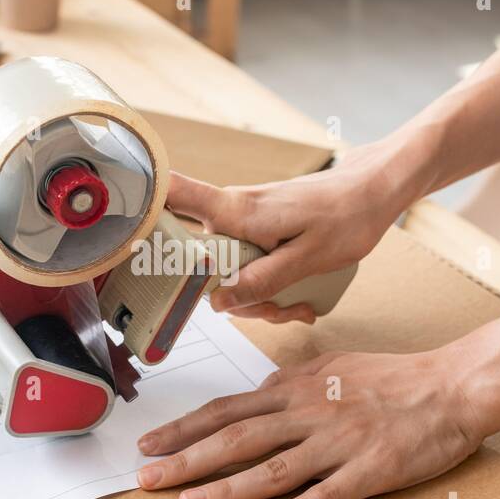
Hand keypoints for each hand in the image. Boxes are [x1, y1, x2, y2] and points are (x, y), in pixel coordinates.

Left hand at [135, 349, 485, 498]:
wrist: (454, 386)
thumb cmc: (395, 378)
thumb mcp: (335, 366)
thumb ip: (293, 381)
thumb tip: (259, 394)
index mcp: (298, 390)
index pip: (227, 409)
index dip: (184, 428)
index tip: (149, 442)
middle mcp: (310, 413)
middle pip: (235, 438)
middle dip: (184, 459)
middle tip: (145, 479)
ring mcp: (338, 442)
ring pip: (270, 468)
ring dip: (225, 487)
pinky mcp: (370, 470)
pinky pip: (324, 496)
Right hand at [167, 134, 434, 322]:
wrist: (376, 189)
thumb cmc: (350, 213)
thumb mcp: (310, 258)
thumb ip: (263, 280)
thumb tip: (219, 300)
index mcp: (238, 212)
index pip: (174, 193)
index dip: (142, 208)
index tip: (123, 231)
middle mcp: (233, 213)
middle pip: (201, 259)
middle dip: (233, 294)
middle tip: (277, 309)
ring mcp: (245, 222)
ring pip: (228, 270)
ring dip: (258, 296)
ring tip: (297, 304)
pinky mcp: (259, 230)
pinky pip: (248, 265)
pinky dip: (269, 285)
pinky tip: (299, 296)